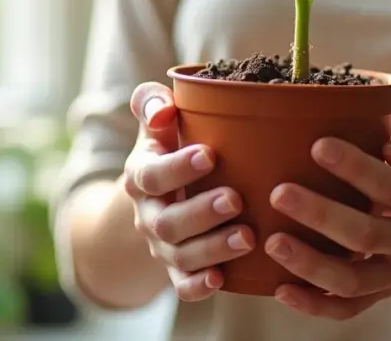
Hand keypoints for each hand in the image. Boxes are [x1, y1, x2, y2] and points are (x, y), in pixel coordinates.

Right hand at [124, 82, 256, 301]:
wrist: (160, 195)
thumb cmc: (171, 146)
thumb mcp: (158, 122)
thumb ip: (153, 103)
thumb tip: (163, 109)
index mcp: (142, 175)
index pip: (152, 175)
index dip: (178, 168)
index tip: (210, 155)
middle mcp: (148, 214)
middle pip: (167, 222)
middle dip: (201, 213)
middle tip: (236, 199)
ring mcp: (162, 246)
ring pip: (180, 255)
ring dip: (212, 248)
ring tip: (248, 237)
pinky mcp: (177, 269)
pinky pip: (182, 285)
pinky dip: (198, 286)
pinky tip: (222, 280)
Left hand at [265, 112, 390, 318]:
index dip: (355, 168)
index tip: (317, 146)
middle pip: (367, 236)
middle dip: (320, 215)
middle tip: (279, 194)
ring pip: (353, 281)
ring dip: (311, 265)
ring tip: (272, 243)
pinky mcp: (380, 294)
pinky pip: (347, 308)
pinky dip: (314, 305)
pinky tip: (281, 289)